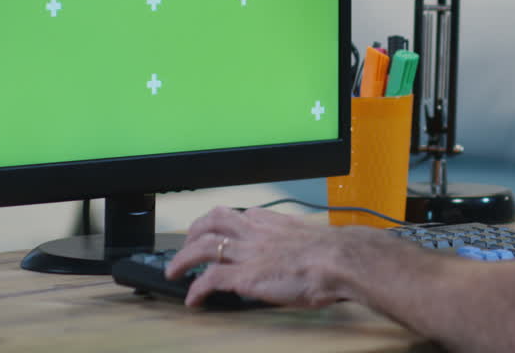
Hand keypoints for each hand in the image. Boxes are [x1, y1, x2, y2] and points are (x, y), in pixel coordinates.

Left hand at [164, 206, 373, 307]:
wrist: (339, 260)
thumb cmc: (333, 254)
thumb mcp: (308, 238)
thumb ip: (292, 242)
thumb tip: (294, 254)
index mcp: (270, 221)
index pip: (238, 215)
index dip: (222, 225)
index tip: (219, 232)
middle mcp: (254, 232)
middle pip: (212, 221)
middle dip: (193, 232)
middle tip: (186, 246)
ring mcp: (247, 253)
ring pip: (203, 246)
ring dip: (183, 258)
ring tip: (174, 271)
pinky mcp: (245, 276)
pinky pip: (210, 279)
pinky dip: (197, 289)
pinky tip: (193, 299)